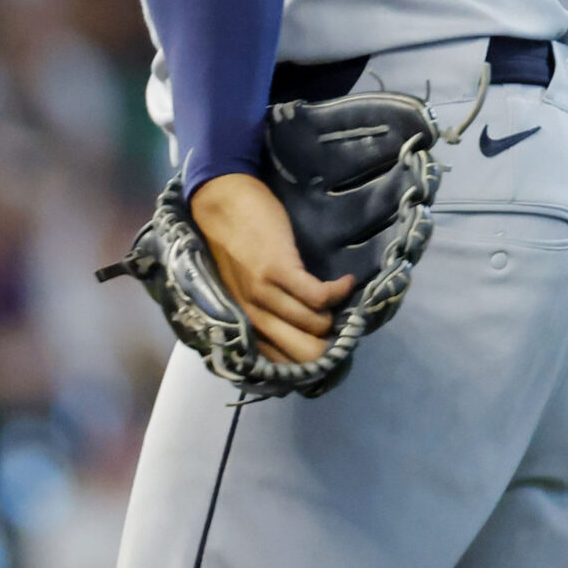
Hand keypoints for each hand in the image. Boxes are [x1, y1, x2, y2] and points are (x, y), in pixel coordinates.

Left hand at [189, 173, 352, 365]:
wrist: (221, 204)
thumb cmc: (235, 244)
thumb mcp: (245, 288)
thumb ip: (266, 311)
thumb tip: (302, 330)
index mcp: (245, 324)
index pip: (283, 363)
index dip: (311, 359)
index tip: (329, 344)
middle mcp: (252, 317)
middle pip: (303, 352)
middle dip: (328, 344)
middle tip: (339, 324)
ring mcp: (264, 294)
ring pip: (314, 324)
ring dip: (335, 313)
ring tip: (339, 296)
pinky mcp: (278, 269)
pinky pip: (318, 295)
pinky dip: (339, 291)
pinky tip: (346, 281)